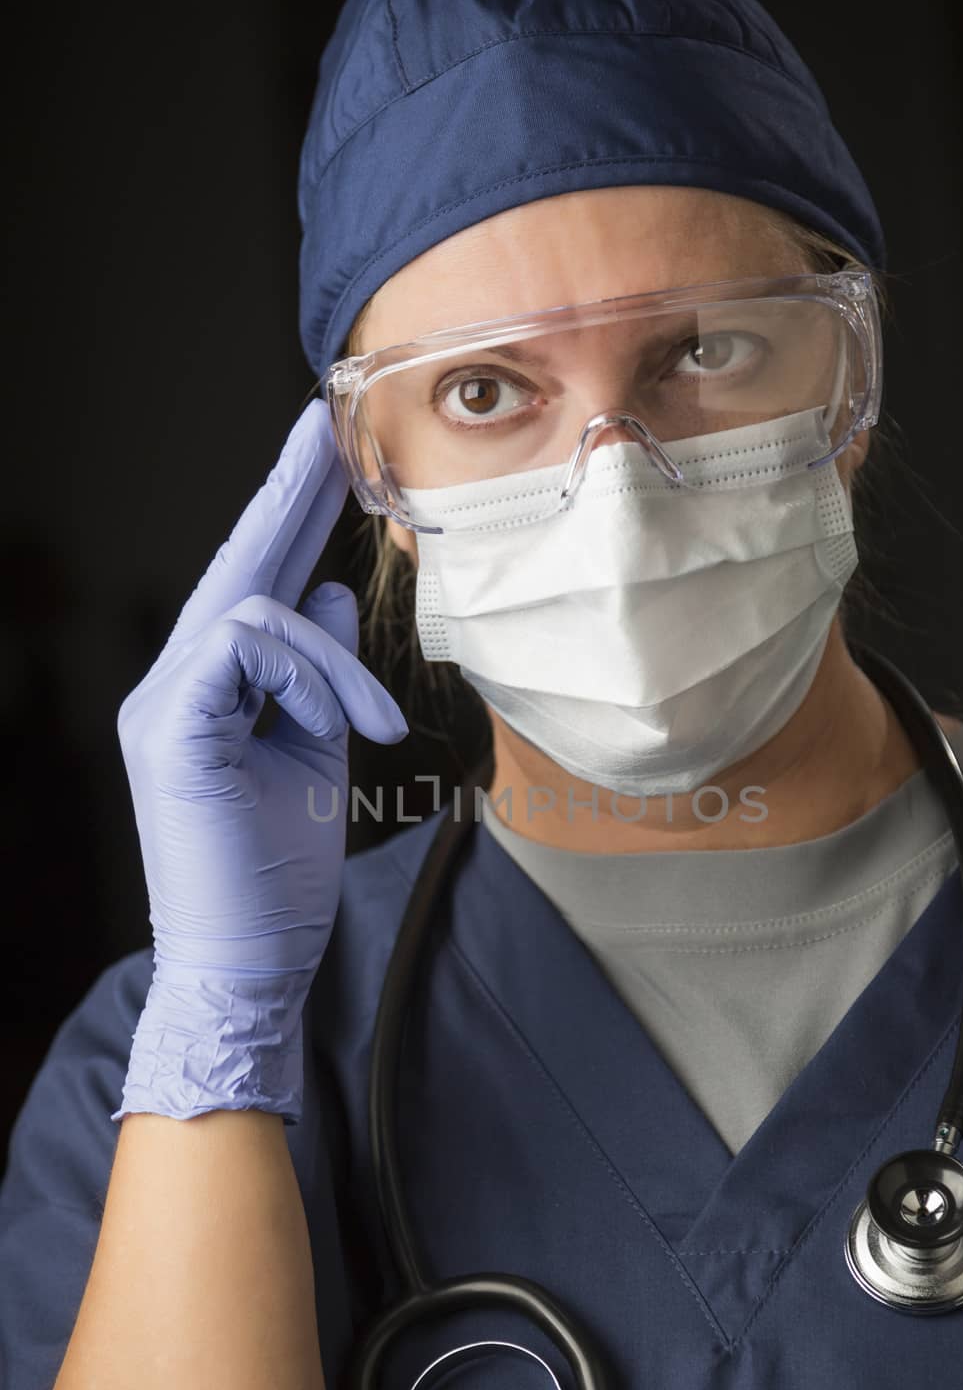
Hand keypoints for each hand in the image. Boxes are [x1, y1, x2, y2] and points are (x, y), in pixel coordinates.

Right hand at [113, 399, 406, 1123]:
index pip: (255, 587)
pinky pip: (246, 644)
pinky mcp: (169, 725)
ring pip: (252, 607)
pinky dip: (310, 676)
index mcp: (211, 692)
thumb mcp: (319, 755)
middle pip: (235, 566)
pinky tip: (341, 732)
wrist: (249, 964)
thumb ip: (323, 676)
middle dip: (285, 494)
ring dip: (333, 661)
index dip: (288, 519)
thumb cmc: (279, 878)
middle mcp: (176, 684)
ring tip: (372, 734)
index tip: (323, 456)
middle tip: (322, 425)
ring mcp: (164, 702)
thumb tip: (336, 593)